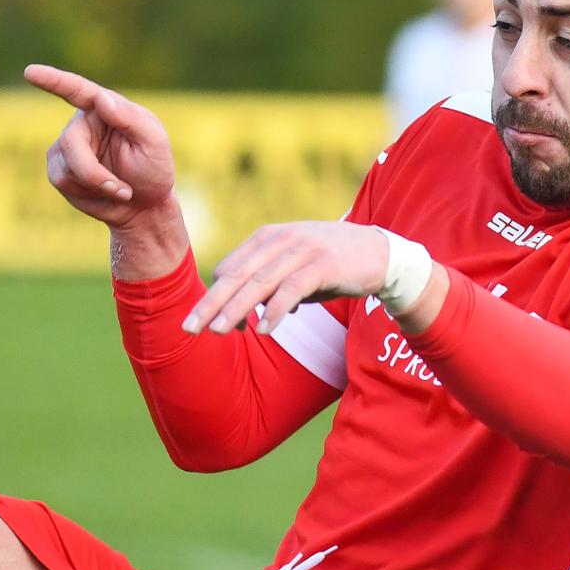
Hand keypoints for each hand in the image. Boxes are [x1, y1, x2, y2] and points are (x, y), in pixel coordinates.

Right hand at [24, 64, 176, 227]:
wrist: (144, 204)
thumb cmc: (153, 168)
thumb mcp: (154, 142)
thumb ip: (130, 118)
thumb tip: (101, 98)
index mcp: (104, 107)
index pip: (76, 90)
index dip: (53, 81)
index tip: (31, 72)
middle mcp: (82, 123)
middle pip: (70, 144)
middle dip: (94, 174)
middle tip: (124, 191)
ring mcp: (67, 147)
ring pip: (65, 168)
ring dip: (97, 187)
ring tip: (121, 192)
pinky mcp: (59, 169)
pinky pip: (63, 181)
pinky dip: (88, 195)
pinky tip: (105, 196)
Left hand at [184, 221, 393, 335]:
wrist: (380, 254)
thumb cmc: (331, 265)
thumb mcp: (293, 271)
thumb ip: (269, 287)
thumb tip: (246, 318)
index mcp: (268, 238)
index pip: (230, 268)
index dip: (215, 297)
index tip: (203, 322)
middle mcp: (281, 240)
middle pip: (237, 275)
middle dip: (211, 303)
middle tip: (189, 328)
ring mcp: (302, 250)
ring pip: (260, 283)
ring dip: (237, 309)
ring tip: (219, 331)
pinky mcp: (324, 264)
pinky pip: (293, 290)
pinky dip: (276, 311)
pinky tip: (264, 330)